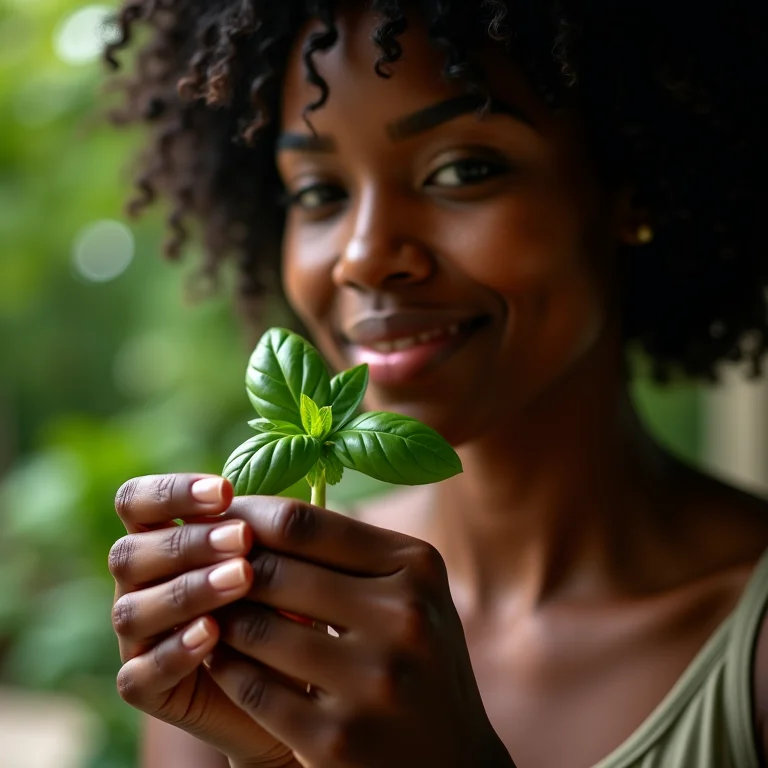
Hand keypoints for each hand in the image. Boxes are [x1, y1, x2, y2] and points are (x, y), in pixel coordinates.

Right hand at [109, 474, 299, 767]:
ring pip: (133, 610)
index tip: (225, 490)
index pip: (136, 502)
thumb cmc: (276, 599)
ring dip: (188, 590)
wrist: (284, 678)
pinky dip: (175, 651)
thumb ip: (258, 530)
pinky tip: (212, 633)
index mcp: (156, 540)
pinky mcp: (143, 687)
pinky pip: (140, 673)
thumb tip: (276, 504)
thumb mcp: (271, 558)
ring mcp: (134, 638)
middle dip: (188, 542)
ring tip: (241, 578)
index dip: (170, 492)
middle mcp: (137, 585)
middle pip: (128, 553)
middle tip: (243, 537)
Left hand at [205, 496, 513, 767]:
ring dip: (221, 617)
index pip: (304, 522)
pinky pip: (252, 687)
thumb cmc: (417, 657)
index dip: (247, 515)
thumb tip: (259, 512)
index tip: (218, 516)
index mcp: (417, 567)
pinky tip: (218, 655)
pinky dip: (226, 666)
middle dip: (226, 566)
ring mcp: (371, 681)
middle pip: (274, 571)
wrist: (451, 760)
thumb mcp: (408, 591)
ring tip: (208, 608)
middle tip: (198, 562)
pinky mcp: (336, 739)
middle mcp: (402, 617)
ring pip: (255, 628)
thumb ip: (349, 551)